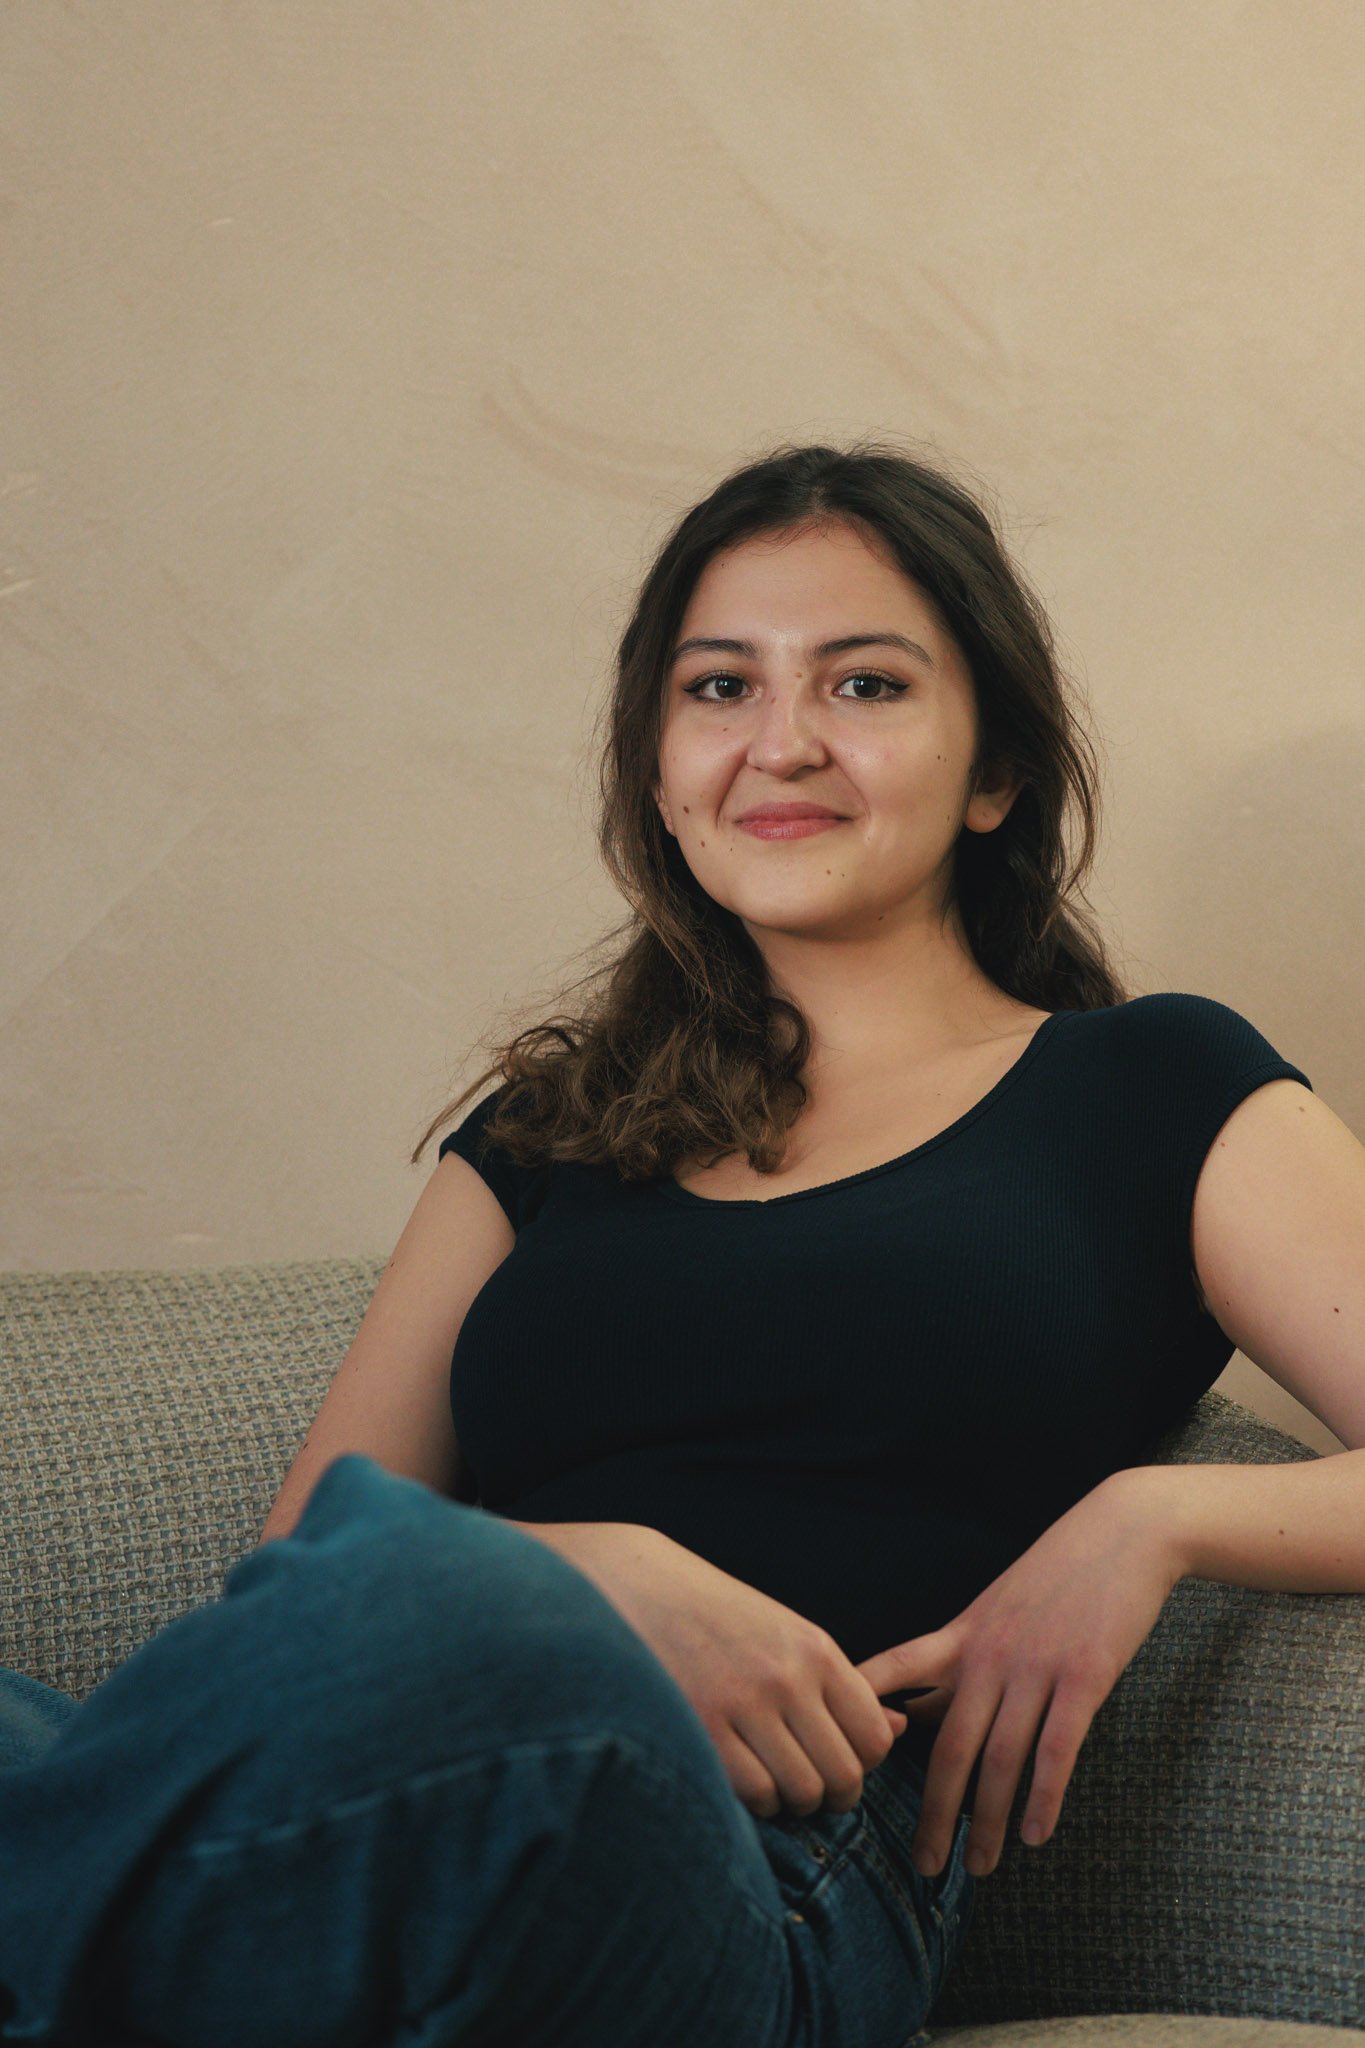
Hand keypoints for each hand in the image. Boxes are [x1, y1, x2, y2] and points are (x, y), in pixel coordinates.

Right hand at [530, 1520, 908, 1818]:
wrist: (637, 1587)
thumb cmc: (718, 1617)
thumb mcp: (787, 1635)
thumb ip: (841, 1686)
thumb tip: (898, 1731)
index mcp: (816, 1650)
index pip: (874, 1739)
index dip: (861, 1764)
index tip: (836, 1760)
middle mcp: (787, 1678)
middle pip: (843, 1776)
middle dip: (831, 1794)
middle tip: (807, 1785)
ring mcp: (743, 1705)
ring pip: (801, 1793)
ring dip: (791, 1801)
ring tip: (770, 1779)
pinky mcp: (701, 1729)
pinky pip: (755, 1795)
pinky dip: (756, 1802)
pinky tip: (741, 1777)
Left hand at [854, 1472, 1181, 1878]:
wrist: (1123, 1533)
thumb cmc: (1058, 1574)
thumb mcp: (995, 1606)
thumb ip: (960, 1657)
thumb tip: (922, 1711)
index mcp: (963, 1634)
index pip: (895, 1670)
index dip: (862, 1712)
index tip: (837, 1759)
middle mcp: (990, 1653)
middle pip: (949, 1745)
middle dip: (933, 1812)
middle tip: (924, 1865)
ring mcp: (1037, 1665)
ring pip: (1001, 1758)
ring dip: (988, 1820)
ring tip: (979, 1867)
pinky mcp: (1085, 1675)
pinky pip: (1058, 1748)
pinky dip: (1044, 1796)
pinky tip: (1036, 1833)